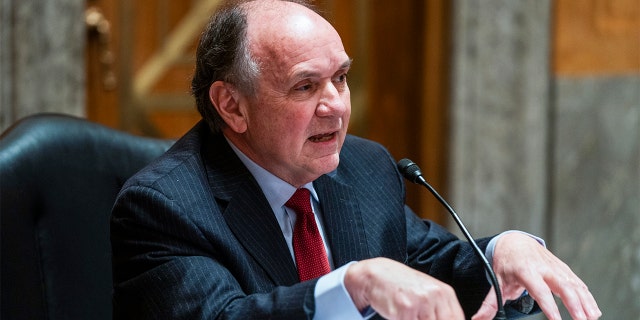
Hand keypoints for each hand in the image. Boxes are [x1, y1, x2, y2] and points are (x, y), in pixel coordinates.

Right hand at [344, 257, 464, 319]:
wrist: (377, 274)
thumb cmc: (402, 284)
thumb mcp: (428, 293)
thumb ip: (441, 311)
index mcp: (445, 292)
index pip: (457, 319)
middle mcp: (435, 296)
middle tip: (418, 316)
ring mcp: (420, 302)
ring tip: (410, 315)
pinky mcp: (405, 309)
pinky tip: (399, 314)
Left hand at [472, 233, 601, 319]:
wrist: (515, 242)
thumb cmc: (505, 264)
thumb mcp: (496, 280)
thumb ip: (490, 303)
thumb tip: (477, 319)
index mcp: (525, 270)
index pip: (539, 289)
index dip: (548, 305)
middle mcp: (543, 267)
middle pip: (562, 286)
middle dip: (574, 304)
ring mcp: (555, 267)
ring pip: (574, 284)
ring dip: (585, 302)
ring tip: (592, 318)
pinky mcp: (563, 268)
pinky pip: (578, 282)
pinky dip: (587, 296)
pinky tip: (593, 311)